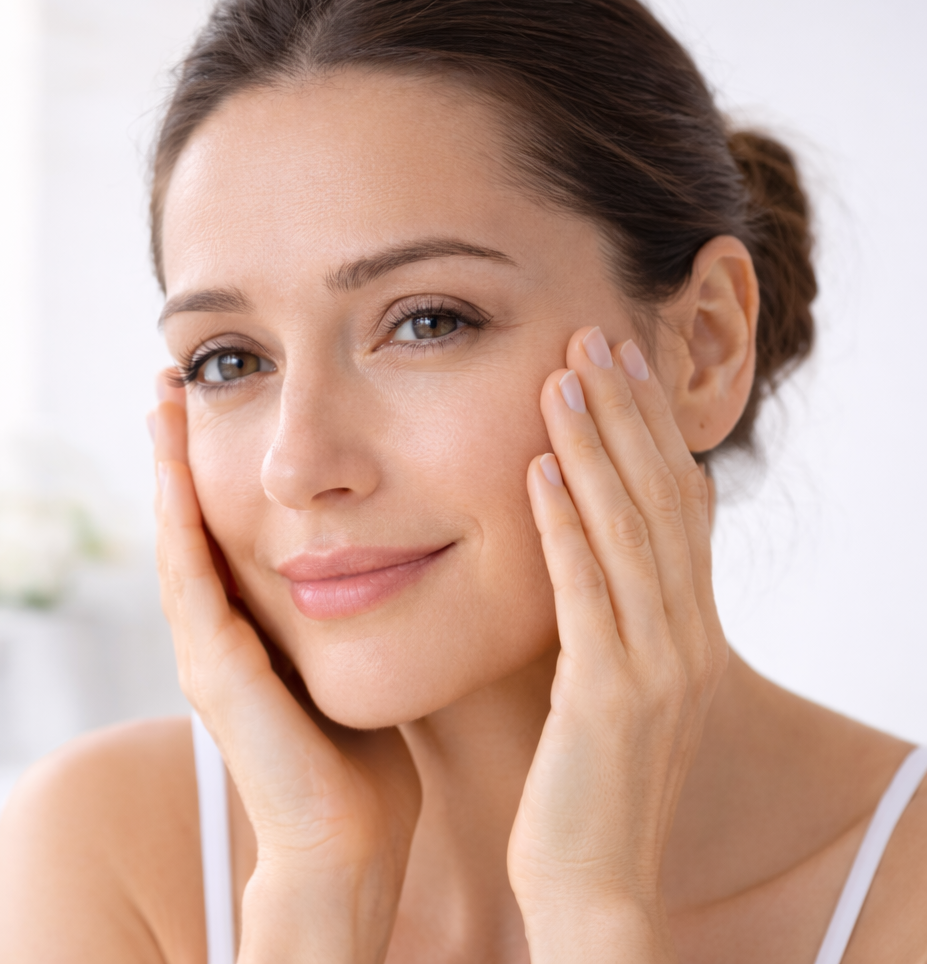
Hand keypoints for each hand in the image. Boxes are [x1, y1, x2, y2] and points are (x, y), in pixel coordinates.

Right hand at [151, 376, 419, 963]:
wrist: (348, 840)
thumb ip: (360, 613)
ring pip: (178, 539)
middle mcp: (219, 632)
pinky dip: (178, 524)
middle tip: (174, 378)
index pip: (225, 528)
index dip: (215, 464)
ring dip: (168, 467)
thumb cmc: (365, 756)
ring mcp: (208, 653)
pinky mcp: (215, 675)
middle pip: (189, 522)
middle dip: (180, 450)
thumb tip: (399, 554)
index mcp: (253, 626)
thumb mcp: (359, 662)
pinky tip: (174, 469)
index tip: (222, 399)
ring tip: (164, 398)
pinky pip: (191, 583)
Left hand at [508, 328, 726, 961]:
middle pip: (662, 500)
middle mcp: (687, 637)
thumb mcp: (608, 680)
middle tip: (597, 337)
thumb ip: (603, 613)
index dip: (654, 430)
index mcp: (687, 629)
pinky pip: (587, 593)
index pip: (680, 505)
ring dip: (595, 449)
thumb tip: (572, 539)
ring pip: (629, 532)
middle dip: (629, 414)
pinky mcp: (610, 698)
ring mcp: (657, 667)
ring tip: (563, 379)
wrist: (595, 883)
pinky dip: (563, 526)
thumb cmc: (585, 779)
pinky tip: (533, 468)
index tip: (623, 363)